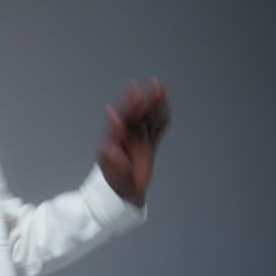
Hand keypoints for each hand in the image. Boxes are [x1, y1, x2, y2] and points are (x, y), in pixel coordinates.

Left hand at [98, 78, 169, 205]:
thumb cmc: (112, 176)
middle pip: (140, 112)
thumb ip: (114, 133)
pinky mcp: (149, 148)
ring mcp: (139, 140)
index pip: (126, 114)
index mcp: (116, 134)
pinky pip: (158, 130)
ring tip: (161, 89)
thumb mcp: (109, 155)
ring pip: (150, 118)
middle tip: (155, 82)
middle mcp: (128, 134)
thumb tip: (112, 112)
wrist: (122, 193)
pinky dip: (162, 120)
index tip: (138, 88)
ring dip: (156, 105)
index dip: (132, 101)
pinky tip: (166, 109)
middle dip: (147, 98)